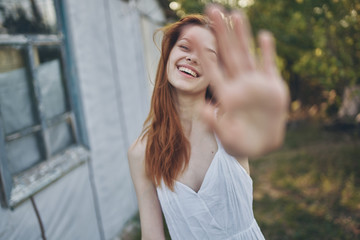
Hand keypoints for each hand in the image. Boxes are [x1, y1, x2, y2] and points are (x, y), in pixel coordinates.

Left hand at [200, 5, 288, 156]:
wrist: (262, 146)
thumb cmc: (240, 143)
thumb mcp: (227, 138)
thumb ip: (216, 124)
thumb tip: (204, 110)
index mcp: (226, 96)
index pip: (212, 69)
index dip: (203, 52)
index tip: (192, 35)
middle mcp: (239, 85)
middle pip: (228, 54)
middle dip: (221, 33)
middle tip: (211, 10)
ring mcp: (256, 85)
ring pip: (247, 55)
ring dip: (242, 35)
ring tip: (235, 15)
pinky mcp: (273, 88)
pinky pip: (269, 66)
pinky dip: (267, 52)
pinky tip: (263, 36)